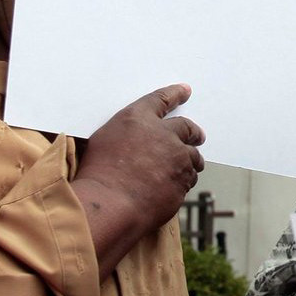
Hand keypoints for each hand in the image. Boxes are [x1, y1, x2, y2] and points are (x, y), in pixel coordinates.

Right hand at [71, 84, 204, 267]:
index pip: (161, 100)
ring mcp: (177, 158)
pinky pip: (189, 179)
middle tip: (197, 136)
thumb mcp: (103, 142)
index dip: (174, 94)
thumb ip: (126, 136)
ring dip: (190, 161)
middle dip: (193, 132)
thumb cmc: (98, 175)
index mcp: (138, 119)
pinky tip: (172, 187)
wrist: (109, 204)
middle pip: (187, 128)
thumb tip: (136, 142)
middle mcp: (163, 134)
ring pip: (193, 157)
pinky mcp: (184, 180)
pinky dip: (183, 181)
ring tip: (186, 167)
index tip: (186, 91)